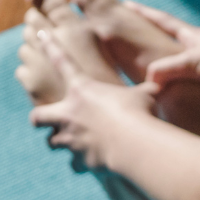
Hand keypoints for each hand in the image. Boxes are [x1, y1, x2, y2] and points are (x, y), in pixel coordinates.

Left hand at [29, 31, 158, 168]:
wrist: (133, 144)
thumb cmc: (140, 112)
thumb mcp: (147, 94)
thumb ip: (146, 90)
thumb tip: (162, 83)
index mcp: (83, 89)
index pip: (62, 61)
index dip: (50, 45)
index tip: (40, 34)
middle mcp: (69, 114)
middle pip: (38, 116)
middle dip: (40, 118)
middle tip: (45, 119)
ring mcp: (71, 139)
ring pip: (52, 143)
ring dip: (61, 143)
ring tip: (73, 143)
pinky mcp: (79, 160)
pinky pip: (75, 164)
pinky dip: (82, 164)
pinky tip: (92, 164)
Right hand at [123, 3, 199, 94]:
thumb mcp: (194, 64)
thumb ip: (168, 70)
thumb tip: (148, 79)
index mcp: (193, 37)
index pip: (161, 21)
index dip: (142, 13)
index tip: (125, 3)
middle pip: (171, 37)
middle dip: (153, 34)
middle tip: (134, 31)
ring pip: (184, 60)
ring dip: (169, 60)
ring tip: (156, 65)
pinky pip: (197, 78)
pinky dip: (185, 81)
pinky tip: (183, 91)